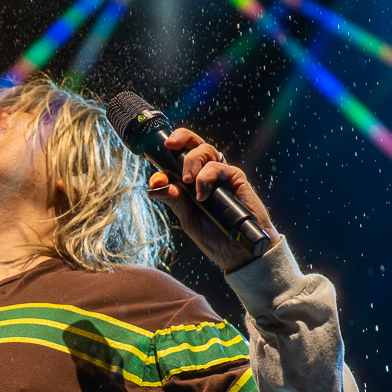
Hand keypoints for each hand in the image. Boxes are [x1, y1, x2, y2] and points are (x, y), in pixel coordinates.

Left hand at [145, 127, 278, 272]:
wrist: (237, 252)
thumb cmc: (214, 235)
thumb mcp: (187, 218)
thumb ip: (174, 199)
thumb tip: (154, 186)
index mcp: (193, 181)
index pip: (180, 158)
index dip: (168, 154)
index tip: (157, 165)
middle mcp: (208, 174)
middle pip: (195, 144)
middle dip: (181, 138)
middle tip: (170, 147)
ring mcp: (222, 175)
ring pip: (206, 150)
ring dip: (192, 161)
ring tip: (187, 182)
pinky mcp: (236, 179)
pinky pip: (219, 167)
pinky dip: (206, 177)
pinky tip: (202, 195)